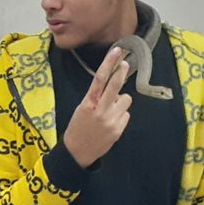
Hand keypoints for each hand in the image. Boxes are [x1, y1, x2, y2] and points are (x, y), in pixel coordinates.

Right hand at [61, 47, 132, 168]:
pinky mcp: (118, 129)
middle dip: (121, 72)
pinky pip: (126, 114)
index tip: (116, 51)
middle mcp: (100, 110)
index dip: (109, 63)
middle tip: (125, 63)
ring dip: (121, 102)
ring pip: (126, 100)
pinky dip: (121, 116)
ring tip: (111, 111)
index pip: (99, 78)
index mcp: (88, 103)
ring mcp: (111, 120)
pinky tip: (111, 123)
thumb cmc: (78, 128)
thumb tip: (113, 88)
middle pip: (115, 85)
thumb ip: (97, 98)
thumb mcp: (82, 109)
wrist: (77, 152)